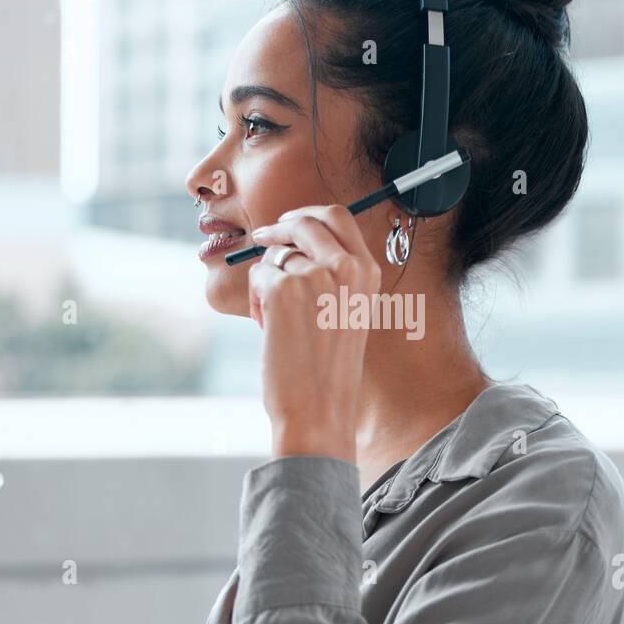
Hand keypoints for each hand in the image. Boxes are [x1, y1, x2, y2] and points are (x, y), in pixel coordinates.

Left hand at [248, 205, 379, 460]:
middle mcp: (346, 268)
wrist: (319, 409)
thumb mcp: (348, 312)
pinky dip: (256, 300)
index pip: (339, 217)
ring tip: (275, 319)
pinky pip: (259, 276)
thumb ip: (333, 275)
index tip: (291, 222)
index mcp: (367, 273)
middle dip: (280, 227)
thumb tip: (294, 239)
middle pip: (305, 221)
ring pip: (277, 255)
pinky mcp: (283, 289)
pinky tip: (268, 328)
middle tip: (263, 238)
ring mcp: (315, 276)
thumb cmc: (329, 369)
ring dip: (268, 280)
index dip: (309, 214)